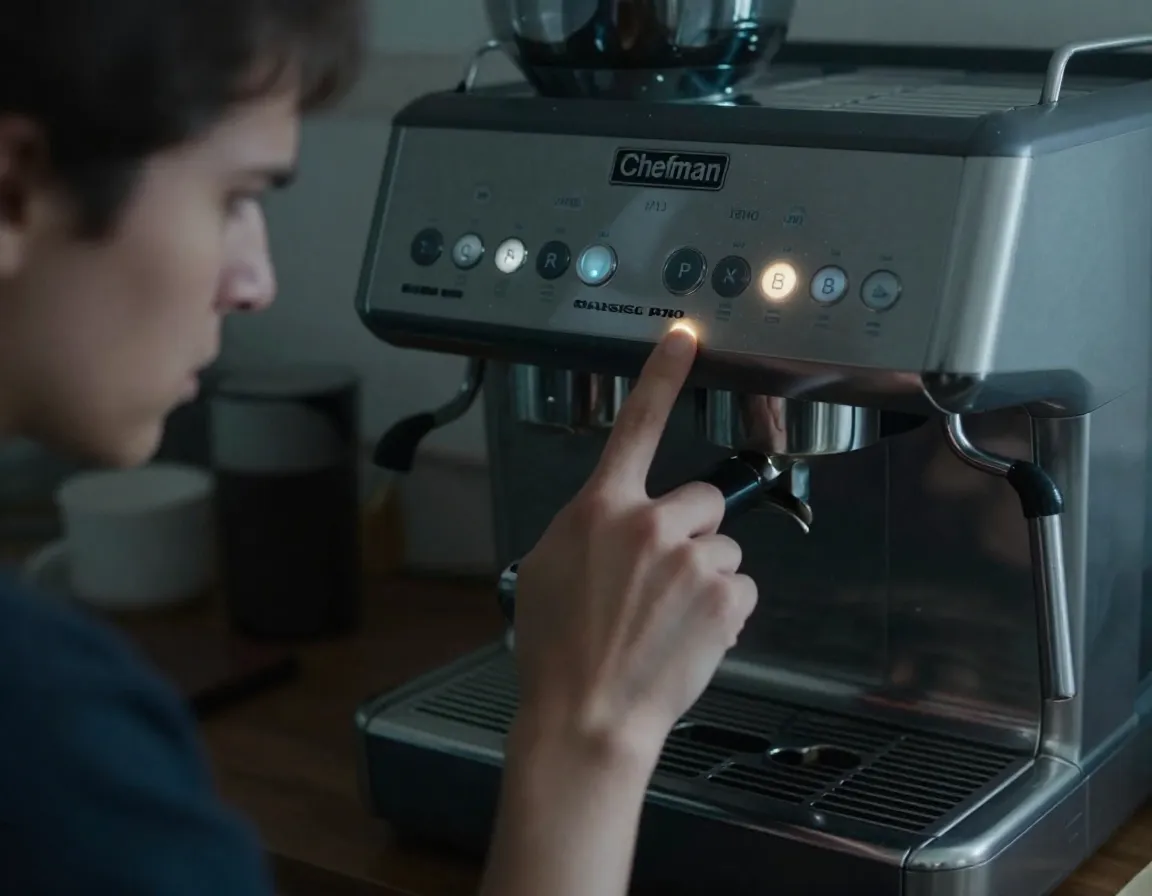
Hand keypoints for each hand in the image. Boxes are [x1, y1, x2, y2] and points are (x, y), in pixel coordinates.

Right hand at [511, 328, 758, 768]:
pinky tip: (689, 637)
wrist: (586, 715)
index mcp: (599, 510)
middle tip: (664, 578)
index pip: (636, 424)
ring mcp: (690, 560)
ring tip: (669, 620)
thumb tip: (611, 527)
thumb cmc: (557, 652)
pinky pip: (741, 589)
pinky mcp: (724, 598)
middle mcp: (648, 524)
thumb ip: (586, 531)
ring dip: (707, 577)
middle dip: (692, 531)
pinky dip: (724, 612)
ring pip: (723, 549)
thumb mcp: (546, 570)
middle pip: (702, 500)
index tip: (685, 337)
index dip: (662, 375)